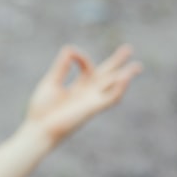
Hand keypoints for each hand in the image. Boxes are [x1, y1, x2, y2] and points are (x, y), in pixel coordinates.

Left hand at [24, 44, 140, 143]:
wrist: (39, 128)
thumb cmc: (42, 110)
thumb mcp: (51, 82)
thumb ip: (62, 66)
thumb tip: (70, 48)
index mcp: (78, 88)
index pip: (88, 68)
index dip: (82, 57)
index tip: (72, 53)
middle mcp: (87, 94)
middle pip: (107, 76)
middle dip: (117, 63)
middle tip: (129, 48)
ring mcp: (92, 101)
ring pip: (114, 86)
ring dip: (125, 76)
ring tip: (137, 66)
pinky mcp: (93, 108)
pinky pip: (111, 98)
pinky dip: (119, 88)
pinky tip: (125, 77)